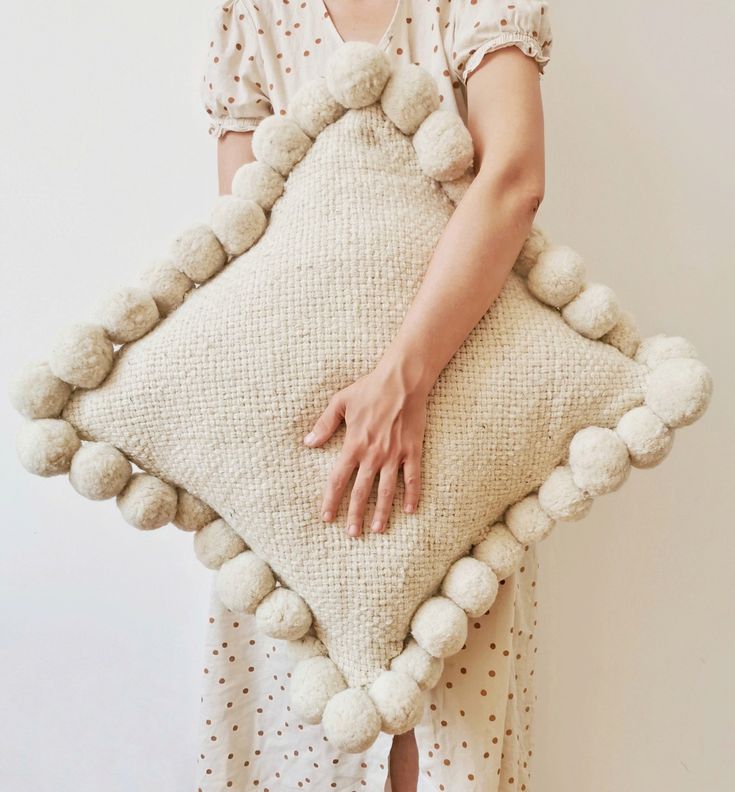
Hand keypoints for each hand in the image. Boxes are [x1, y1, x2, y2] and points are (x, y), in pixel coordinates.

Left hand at [303, 365, 428, 536]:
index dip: (332, 500)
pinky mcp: (413, 451)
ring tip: (378, 529)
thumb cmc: (370, 388)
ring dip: (382, 512)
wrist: (402, 380)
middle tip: (352, 533)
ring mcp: (395, 455)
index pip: (339, 479)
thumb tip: (308, 442)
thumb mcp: (340, 402)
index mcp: (354, 445)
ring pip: (387, 491)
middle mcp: (373, 455)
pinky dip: (411, 495)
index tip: (327, 517)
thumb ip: (324, 424)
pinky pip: (412, 478)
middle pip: (362, 491)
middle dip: (355, 514)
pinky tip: (410, 510)